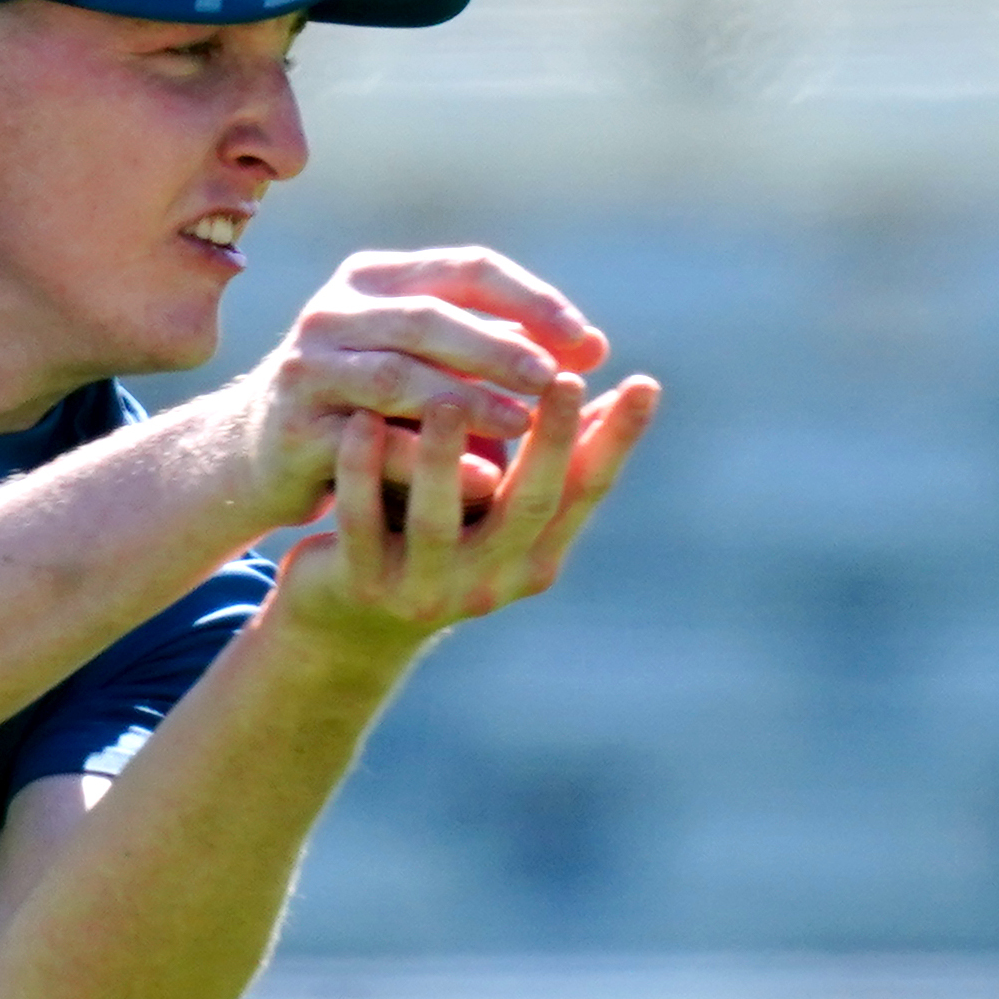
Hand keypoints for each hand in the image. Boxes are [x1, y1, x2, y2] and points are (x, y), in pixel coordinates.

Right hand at [236, 249, 609, 530]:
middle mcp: (334, 311)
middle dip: (500, 348)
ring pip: (397, 376)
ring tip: (523, 425)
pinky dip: (427, 459)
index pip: (467, 269)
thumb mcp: (426, 359)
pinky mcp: (294, 430)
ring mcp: (307, 369)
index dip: (531, 301)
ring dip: (466, 400)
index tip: (586, 340)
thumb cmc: (367, 403)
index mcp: (375, 278)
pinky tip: (481, 480)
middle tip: (556, 380)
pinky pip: (369, 443)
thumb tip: (594, 347)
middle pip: (429, 317)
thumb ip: (498, 346)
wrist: (259, 455)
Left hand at [265, 369, 656, 651]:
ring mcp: (426, 589)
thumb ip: (548, 453)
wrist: (355, 621)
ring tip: (448, 399)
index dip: (617, 441)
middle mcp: (492, 581)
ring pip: (438, 520)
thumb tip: (623, 382)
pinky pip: (363, 523)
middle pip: (528, 507)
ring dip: (444, 457)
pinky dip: (363, 471)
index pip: (586, 492)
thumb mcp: (500, 502)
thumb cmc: (444, 536)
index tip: (644, 384)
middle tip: (563, 376)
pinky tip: (362, 419)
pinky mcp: (364, 586)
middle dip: (549, 441)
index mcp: (536, 556)